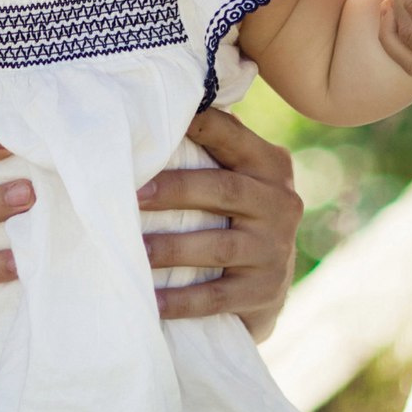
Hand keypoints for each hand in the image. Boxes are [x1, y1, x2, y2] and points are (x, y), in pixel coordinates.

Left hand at [138, 108, 302, 341]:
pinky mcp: (264, 291)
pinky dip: (182, 300)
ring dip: (172, 248)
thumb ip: (213, 146)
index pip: (233, 138)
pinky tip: (150, 302)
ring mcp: (275, 250)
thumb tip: (152, 108)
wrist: (268, 283)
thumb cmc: (235, 214)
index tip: (158, 122)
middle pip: (225, 191)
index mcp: (271, 165)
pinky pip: (217, 296)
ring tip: (134, 250)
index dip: (201, 126)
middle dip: (175, 191)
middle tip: (131, 195)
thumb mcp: (238, 175)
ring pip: (218, 247)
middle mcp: (281, 203)